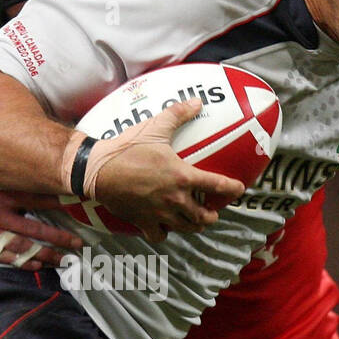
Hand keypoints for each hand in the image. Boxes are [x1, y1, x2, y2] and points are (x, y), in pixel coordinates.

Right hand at [0, 182, 82, 268]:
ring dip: (45, 254)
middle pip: (33, 227)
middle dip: (58, 236)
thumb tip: (41, 179)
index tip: (77, 206)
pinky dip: (23, 262)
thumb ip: (10, 184)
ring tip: (64, 260)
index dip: (57, 202)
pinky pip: (6, 257)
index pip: (34, 197)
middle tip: (78, 243)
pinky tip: (38, 265)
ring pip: (22, 245)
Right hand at [84, 100, 245, 242]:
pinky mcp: (144, 222)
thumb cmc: (127, 148)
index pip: (217, 185)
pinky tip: (165, 227)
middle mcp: (176, 199)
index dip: (232, 189)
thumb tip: (197, 101)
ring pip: (186, 228)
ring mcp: (160, 213)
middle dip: (212, 215)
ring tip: (195, 221)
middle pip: (204, 216)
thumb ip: (178, 114)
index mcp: (183, 176)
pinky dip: (165, 233)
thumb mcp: (155, 127)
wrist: (98, 169)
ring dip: (194, 225)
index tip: (239, 189)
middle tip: (213, 211)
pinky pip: (160, 236)